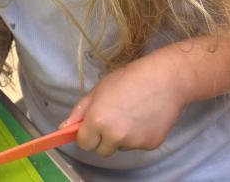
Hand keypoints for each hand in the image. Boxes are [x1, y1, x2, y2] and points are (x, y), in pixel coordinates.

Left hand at [61, 52, 186, 156]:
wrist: (165, 79)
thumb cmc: (128, 79)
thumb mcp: (98, 90)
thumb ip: (80, 111)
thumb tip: (64, 127)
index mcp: (97, 120)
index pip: (84, 143)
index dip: (86, 135)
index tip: (91, 127)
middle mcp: (114, 135)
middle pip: (101, 150)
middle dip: (103, 139)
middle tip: (112, 119)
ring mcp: (133, 142)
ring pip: (120, 147)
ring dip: (121, 137)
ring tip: (131, 114)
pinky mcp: (150, 145)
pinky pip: (137, 145)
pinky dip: (138, 136)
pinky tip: (144, 117)